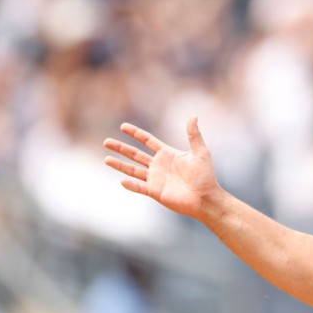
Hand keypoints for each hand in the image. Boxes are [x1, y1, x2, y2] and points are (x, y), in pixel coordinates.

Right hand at [103, 116, 219, 219]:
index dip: (135, 133)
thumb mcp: (200, 152)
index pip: (147, 141)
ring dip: (120, 165)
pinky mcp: (155, 192)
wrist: (206, 197)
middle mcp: (159, 166)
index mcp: (167, 154)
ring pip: (133, 170)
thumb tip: (193, 115)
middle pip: (135, 154)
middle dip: (121, 148)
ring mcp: (156, 179)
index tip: (123, 126)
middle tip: (106, 141)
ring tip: (106, 159)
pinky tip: (122, 181)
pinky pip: (140, 188)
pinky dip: (131, 185)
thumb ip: (194, 135)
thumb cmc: (206, 175)